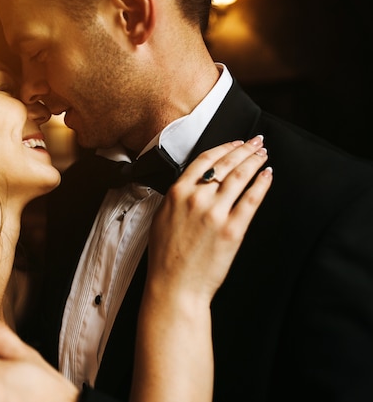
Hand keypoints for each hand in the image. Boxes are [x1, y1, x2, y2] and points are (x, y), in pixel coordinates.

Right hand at [148, 135, 272, 299]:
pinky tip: (268, 175)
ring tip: (263, 154)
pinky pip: (252, 200)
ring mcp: (216, 213)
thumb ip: (176, 198)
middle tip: (257, 142)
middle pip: (226, 164)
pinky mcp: (233, 230)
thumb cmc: (165, 257)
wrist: (174, 286)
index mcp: (177, 193)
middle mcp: (197, 198)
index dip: (224, 147)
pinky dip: (262, 184)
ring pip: (241, 176)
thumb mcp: (160, 218)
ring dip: (255, 161)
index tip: (235, 142)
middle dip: (245, 148)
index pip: (204, 160)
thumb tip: (192, 184)